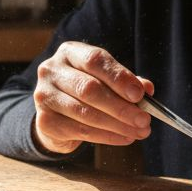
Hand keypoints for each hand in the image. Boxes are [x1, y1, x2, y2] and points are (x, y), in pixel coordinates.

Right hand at [32, 41, 153, 154]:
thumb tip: (147, 88)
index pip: (95, 60)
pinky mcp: (45, 121)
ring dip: (117, 125)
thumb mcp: (106, 81)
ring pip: (85, 113)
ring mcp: (44, 95)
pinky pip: (80, 131)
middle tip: (144, 119)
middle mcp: (52, 70)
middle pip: (89, 88)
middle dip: (121, 107)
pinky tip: (124, 138)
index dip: (119, 77)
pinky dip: (107, 136)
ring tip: (139, 132)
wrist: (56, 115)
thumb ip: (126, 82)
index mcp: (70, 52)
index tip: (140, 94)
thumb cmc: (86, 92)